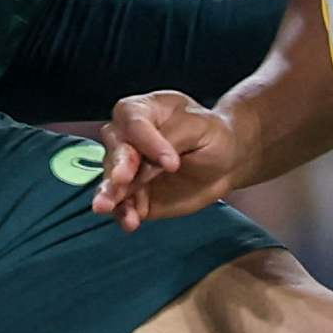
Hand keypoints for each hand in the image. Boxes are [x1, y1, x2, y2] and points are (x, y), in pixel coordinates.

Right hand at [93, 88, 245, 223]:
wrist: (225, 163)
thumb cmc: (212, 136)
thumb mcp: (200, 128)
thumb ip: (172, 141)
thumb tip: (148, 166)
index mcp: (143, 111)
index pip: (134, 123)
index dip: (147, 142)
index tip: (171, 162)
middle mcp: (127, 138)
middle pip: (115, 150)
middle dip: (118, 166)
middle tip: (123, 180)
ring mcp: (128, 169)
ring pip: (112, 180)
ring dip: (111, 194)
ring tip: (108, 207)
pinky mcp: (134, 195)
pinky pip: (123, 205)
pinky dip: (124, 214)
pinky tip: (129, 222)